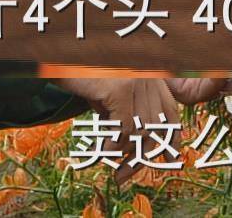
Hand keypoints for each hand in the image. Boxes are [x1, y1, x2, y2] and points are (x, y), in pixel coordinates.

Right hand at [53, 75, 222, 186]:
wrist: (58, 55)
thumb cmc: (81, 73)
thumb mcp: (107, 95)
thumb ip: (122, 114)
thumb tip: (127, 148)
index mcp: (152, 75)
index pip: (171, 110)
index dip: (173, 136)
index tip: (170, 158)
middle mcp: (150, 77)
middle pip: (156, 126)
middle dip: (143, 156)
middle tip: (125, 176)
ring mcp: (137, 81)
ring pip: (141, 130)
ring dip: (127, 157)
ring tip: (115, 173)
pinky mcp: (121, 89)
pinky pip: (123, 128)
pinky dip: (114, 146)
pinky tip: (104, 155)